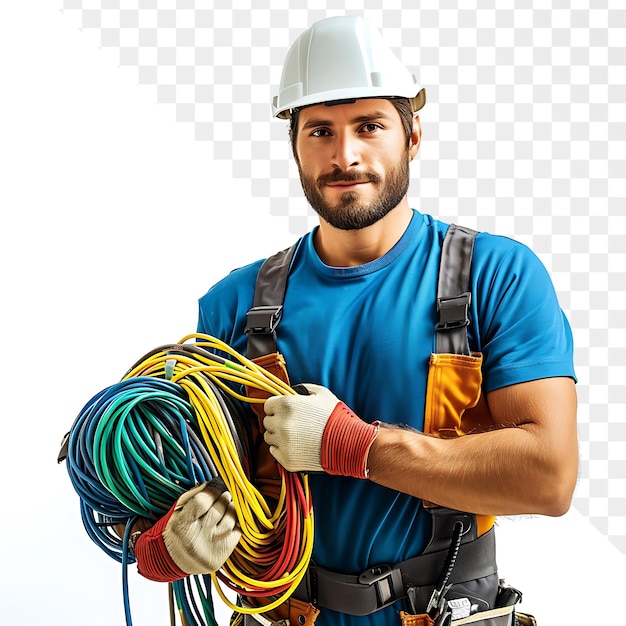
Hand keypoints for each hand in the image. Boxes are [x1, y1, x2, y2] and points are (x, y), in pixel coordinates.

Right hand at [134, 479, 240, 581]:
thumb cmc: (176, 531)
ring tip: (226, 507)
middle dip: (223, 498)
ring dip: (231, 510)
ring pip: (230, 520)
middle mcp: (196, 538)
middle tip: (223, 496)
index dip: (212, 491)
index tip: (216, 486)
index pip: (202, 501)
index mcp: (182, 525)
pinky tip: (228, 522)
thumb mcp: (178, 511)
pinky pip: (237, 533)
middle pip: (218, 509)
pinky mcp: (221, 556)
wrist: (172, 561)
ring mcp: (210, 548)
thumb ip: (195, 495)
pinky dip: (236, 524)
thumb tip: (214, 482)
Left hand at [263, 383, 378, 477]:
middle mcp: (281, 423)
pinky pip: (274, 452)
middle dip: (277, 422)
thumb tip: (292, 391)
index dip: (275, 408)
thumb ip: (302, 389)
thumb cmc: (336, 417)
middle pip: (267, 422)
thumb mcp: (321, 393)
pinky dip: (281, 449)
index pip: (267, 405)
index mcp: (287, 404)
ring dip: (278, 436)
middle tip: (292, 425)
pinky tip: (296, 446)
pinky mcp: (287, 459)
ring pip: (269, 438)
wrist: (349, 443)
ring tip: (295, 436)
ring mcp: (283, 442)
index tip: (283, 412)